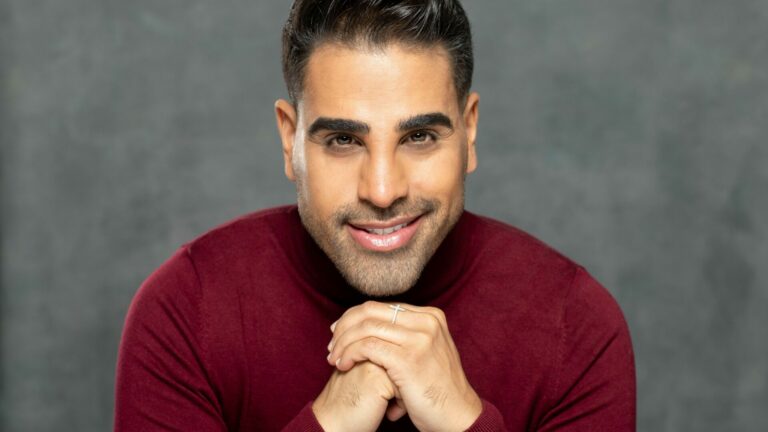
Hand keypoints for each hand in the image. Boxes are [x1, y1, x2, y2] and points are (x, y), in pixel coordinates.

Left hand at [327, 301, 482, 431]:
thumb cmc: (438, 389)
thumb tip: (373, 325)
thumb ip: (407, 335)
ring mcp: (419, 339)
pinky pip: (367, 347)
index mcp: (430, 316)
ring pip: (365, 328)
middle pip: (370, 311)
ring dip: (343, 343)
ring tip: (334, 359)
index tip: (339, 334)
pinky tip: (342, 366)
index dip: (354, 318)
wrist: (458, 416)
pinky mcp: (409, 359)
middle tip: (332, 345)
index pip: (380, 307)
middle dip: (344, 327)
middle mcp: (426, 322)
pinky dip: (349, 354)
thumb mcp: (428, 351)